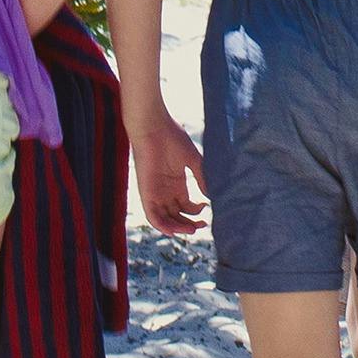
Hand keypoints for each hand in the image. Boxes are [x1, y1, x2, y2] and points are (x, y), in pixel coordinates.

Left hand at [130, 121, 208, 237]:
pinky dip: (162, 226)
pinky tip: (174, 231)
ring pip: (166, 219)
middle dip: (190, 223)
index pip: (186, 206)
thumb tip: (211, 196)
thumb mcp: (193, 160)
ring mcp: (155, 193)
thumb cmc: (172, 138)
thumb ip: (202, 178)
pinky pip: (152, 216)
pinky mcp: (146, 193)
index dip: (196, 212)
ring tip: (192, 229)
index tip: (207, 206)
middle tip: (203, 224)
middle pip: (177, 216)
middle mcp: (165, 191)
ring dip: (179, 227)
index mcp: (176, 183)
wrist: (153, 127)